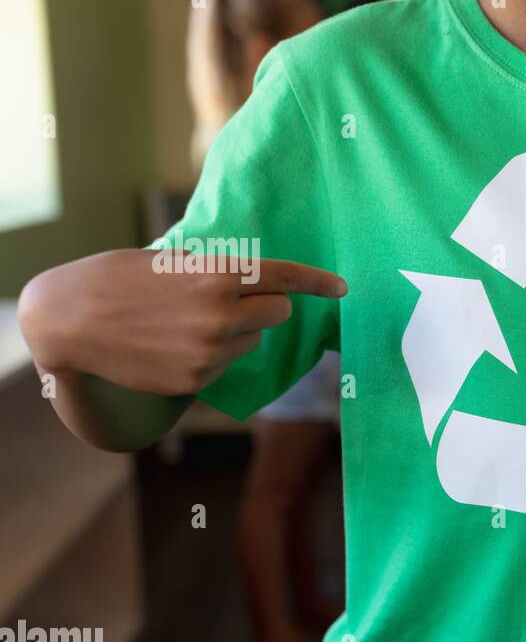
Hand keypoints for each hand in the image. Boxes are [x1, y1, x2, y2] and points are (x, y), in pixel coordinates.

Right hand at [19, 249, 346, 395]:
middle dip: (267, 305)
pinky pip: (228, 364)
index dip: (318, 282)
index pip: (284, 278)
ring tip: (189, 322)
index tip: (341, 288)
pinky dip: (214, 354)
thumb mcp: (173, 262)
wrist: (69, 321)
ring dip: (238, 331)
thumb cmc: (118, 279)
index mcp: (217, 275)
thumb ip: (219, 271)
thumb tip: (260, 281)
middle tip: (235, 300)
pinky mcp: (198, 379)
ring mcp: (210, 352)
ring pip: (253, 340)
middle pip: (278, 313)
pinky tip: (176, 345)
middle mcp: (221, 315)